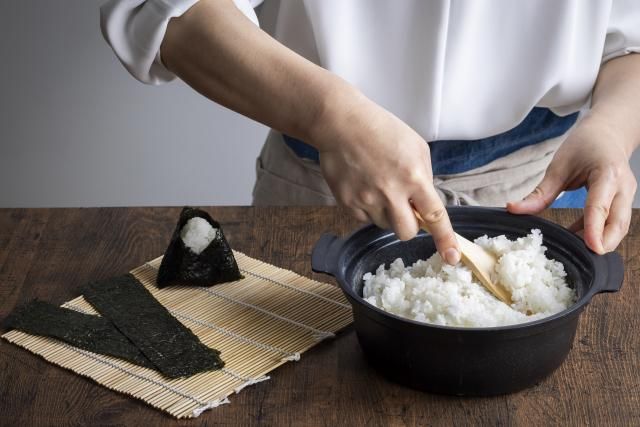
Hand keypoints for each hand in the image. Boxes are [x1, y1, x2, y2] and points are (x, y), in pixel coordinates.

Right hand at [309, 87, 460, 263]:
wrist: (341, 124)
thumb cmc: (381, 130)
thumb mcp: (416, 147)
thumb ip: (424, 177)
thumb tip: (425, 202)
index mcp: (414, 176)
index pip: (435, 216)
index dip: (445, 239)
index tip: (452, 257)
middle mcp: (391, 192)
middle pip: (406, 231)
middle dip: (409, 226)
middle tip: (404, 208)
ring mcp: (367, 199)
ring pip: (384, 225)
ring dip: (387, 214)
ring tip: (379, 187)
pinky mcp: (348, 203)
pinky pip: (364, 219)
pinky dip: (368, 209)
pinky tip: (364, 187)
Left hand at [507, 113, 636, 253]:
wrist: (608, 132)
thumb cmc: (584, 145)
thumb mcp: (558, 166)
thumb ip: (540, 193)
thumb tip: (513, 209)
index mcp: (607, 173)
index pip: (600, 205)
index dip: (594, 228)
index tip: (591, 247)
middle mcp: (623, 186)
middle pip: (618, 223)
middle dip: (604, 243)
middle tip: (583, 261)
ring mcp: (626, 195)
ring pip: (619, 226)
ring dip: (601, 242)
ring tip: (575, 253)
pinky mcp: (623, 201)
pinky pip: (613, 223)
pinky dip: (598, 234)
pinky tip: (576, 239)